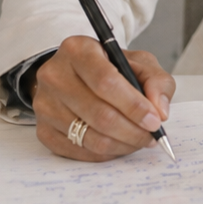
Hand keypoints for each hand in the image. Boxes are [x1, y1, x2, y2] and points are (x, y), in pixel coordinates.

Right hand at [31, 35, 175, 160]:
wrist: (78, 75)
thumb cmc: (111, 68)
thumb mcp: (139, 63)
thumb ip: (156, 81)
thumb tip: (160, 110)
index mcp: (78, 50)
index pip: (106, 82)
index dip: (133, 105)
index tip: (154, 120)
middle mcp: (54, 75)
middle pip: (98, 113)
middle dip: (132, 130)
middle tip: (151, 136)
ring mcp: (44, 104)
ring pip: (89, 136)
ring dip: (121, 144)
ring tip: (139, 141)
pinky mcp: (42, 129)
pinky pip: (77, 151)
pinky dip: (104, 154)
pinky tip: (119, 145)